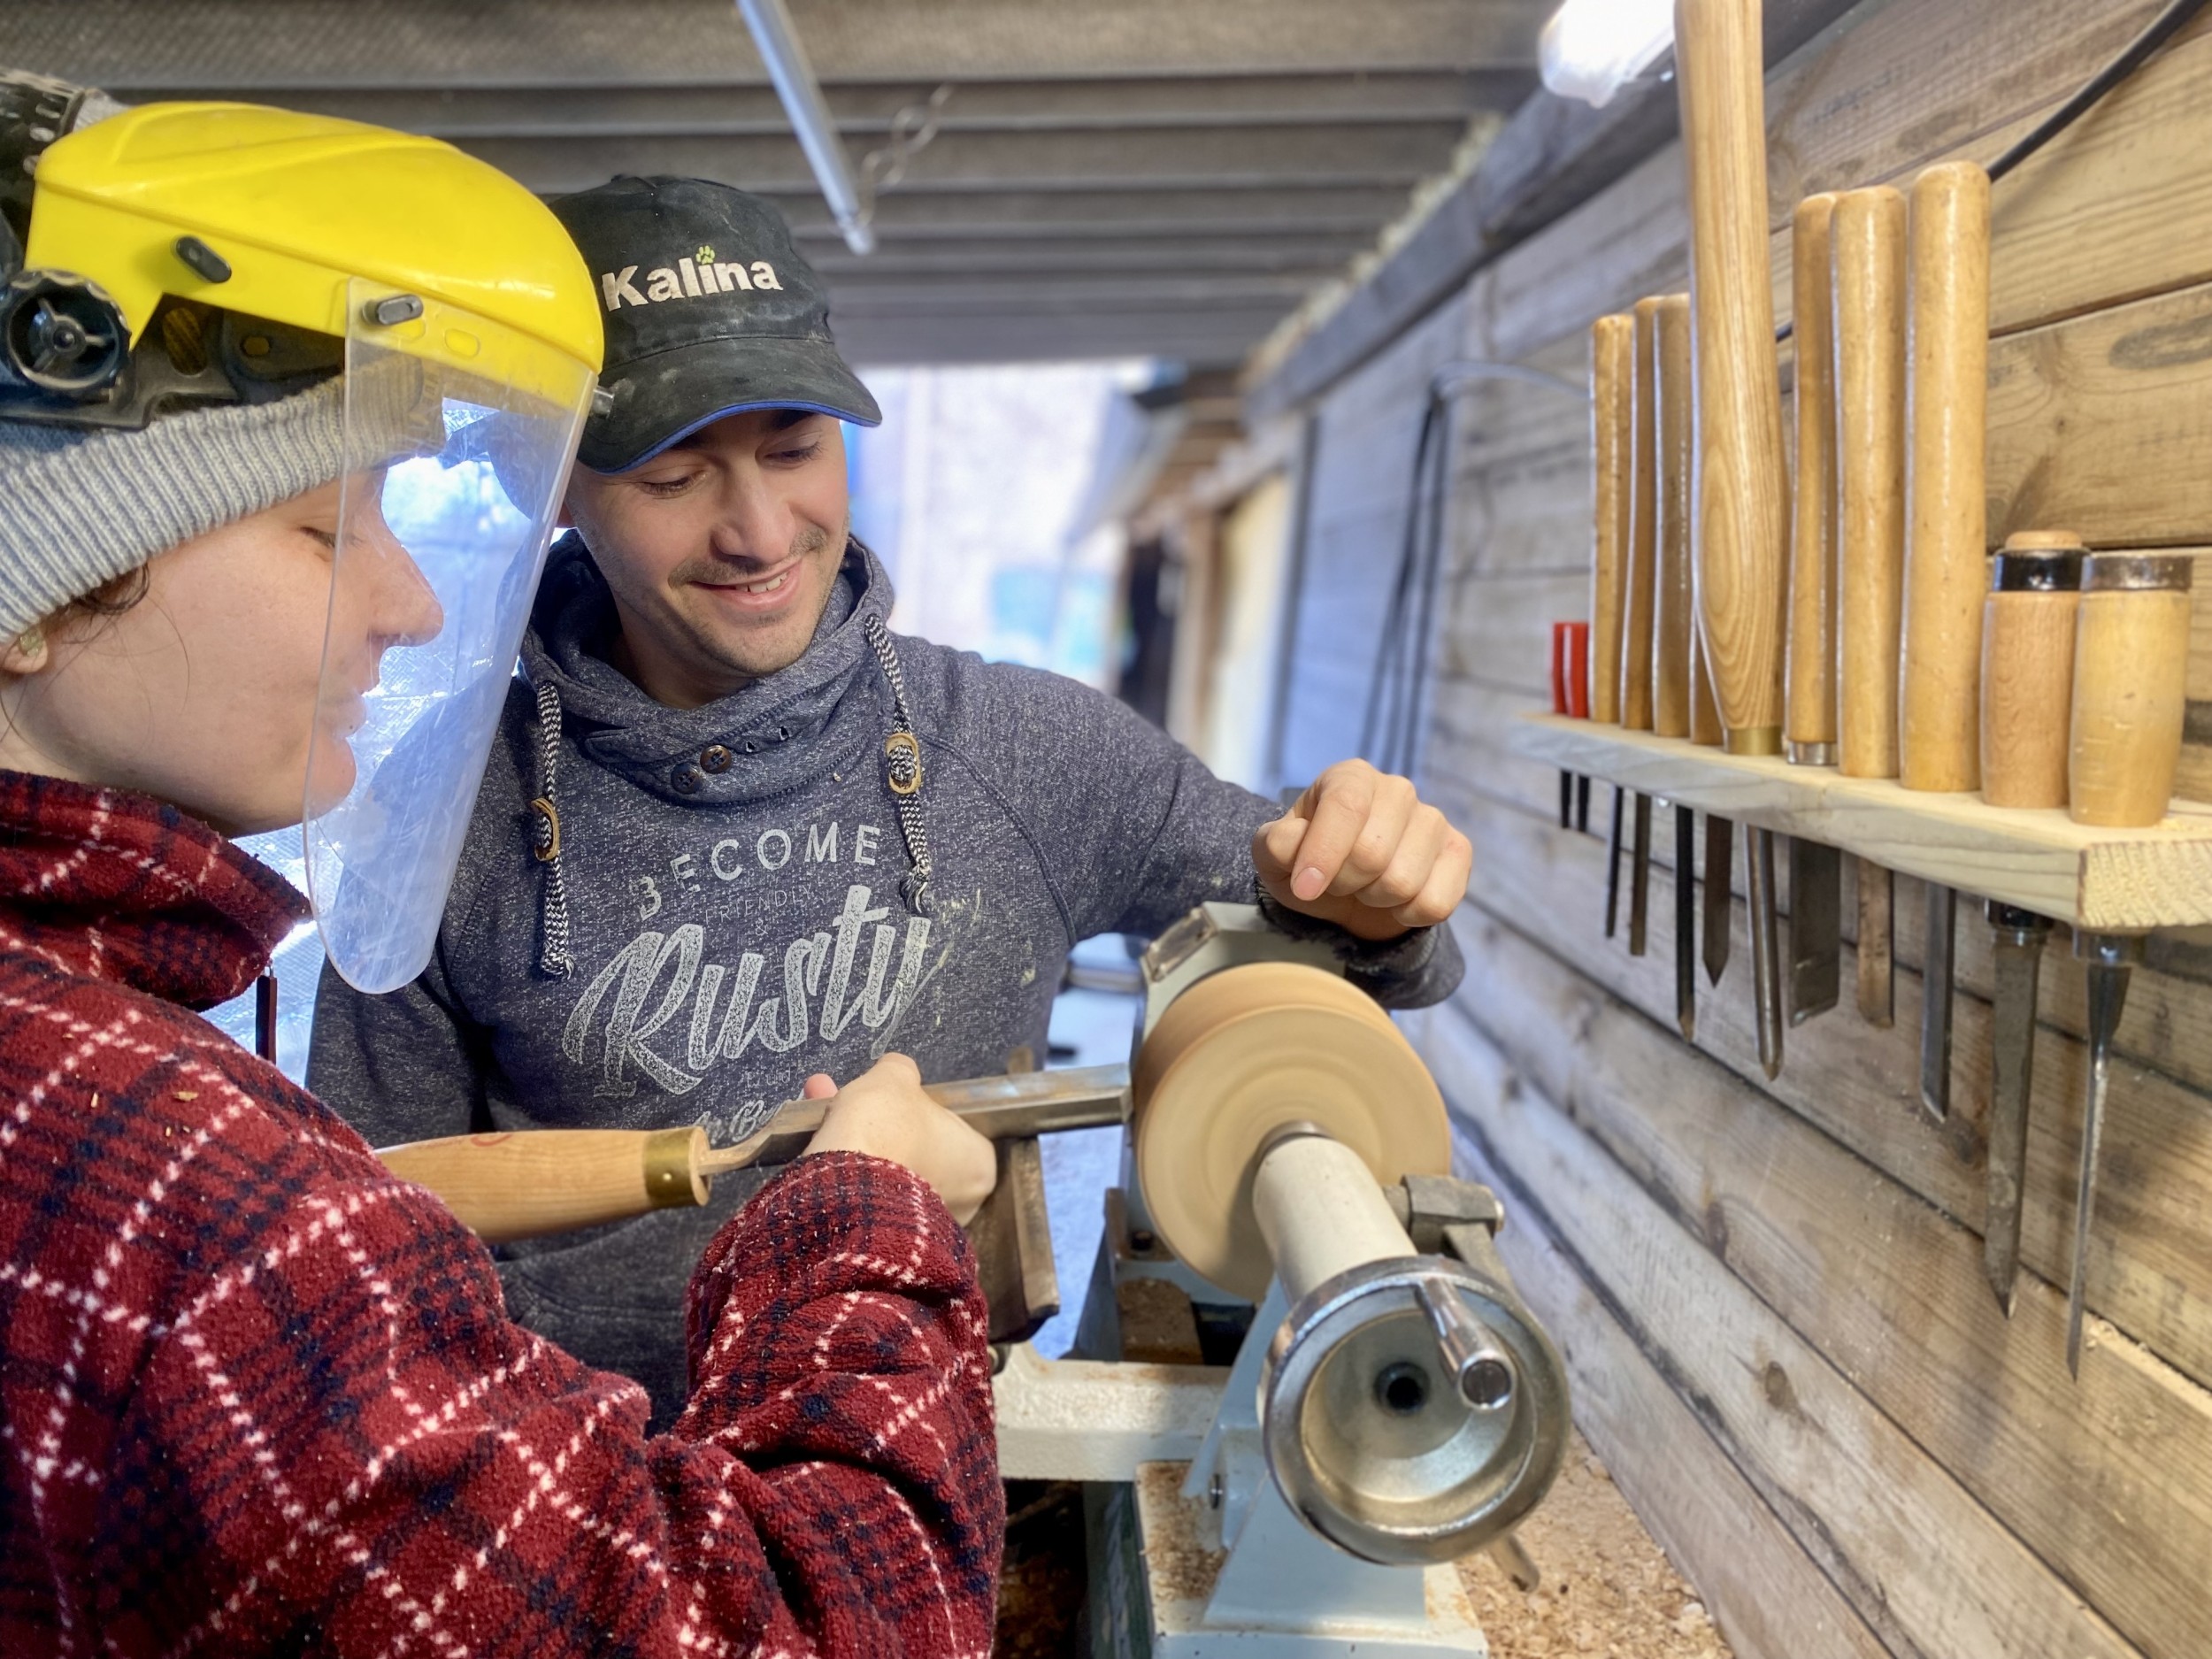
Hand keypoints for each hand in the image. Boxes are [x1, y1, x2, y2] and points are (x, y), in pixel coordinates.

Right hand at [798, 1054, 996, 1223]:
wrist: (849, 1185)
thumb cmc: (889, 1128)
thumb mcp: (896, 1077)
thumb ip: (901, 1071)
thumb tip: (897, 1071)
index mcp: (981, 1164)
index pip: (956, 1128)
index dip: (922, 1112)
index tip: (896, 1103)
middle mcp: (962, 1202)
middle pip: (920, 1148)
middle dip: (883, 1123)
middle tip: (854, 1101)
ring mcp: (923, 1223)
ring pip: (890, 1168)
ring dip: (860, 1139)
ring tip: (822, 1106)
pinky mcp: (886, 1235)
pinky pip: (869, 1190)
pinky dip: (848, 1166)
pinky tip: (817, 1138)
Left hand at [1253, 760, 1471, 940]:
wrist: (1345, 893)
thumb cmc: (1309, 864)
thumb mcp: (1275, 855)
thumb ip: (1276, 844)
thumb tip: (1296, 843)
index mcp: (1350, 778)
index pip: (1346, 806)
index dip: (1323, 854)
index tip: (1305, 888)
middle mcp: (1397, 790)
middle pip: (1373, 853)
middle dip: (1345, 883)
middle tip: (1336, 884)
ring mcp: (1433, 820)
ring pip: (1403, 882)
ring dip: (1375, 900)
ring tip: (1365, 888)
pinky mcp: (1458, 853)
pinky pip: (1436, 902)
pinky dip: (1408, 916)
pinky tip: (1396, 903)